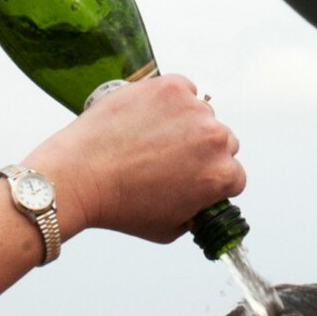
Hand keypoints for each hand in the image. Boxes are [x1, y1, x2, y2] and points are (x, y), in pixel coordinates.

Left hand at [26, 74, 244, 244]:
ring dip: (187, 125)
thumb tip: (199, 204)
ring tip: (153, 140)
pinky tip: (149, 119)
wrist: (81, 175)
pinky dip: (171, 101)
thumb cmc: (121, 208)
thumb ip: (196, 213)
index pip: (235, 176)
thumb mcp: (169, 229)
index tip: (196, 180)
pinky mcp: (170, 86)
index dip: (215, 181)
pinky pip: (184, 90)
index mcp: (220, 176)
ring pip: (202, 115)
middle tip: (173, 160)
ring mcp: (192, 109)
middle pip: (225, 142)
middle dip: (205, 152)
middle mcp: (214, 139)